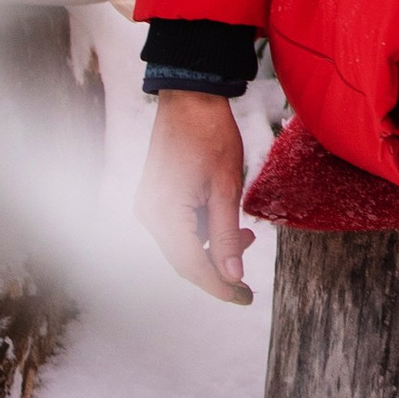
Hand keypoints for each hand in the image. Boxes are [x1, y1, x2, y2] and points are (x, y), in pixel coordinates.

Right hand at [136, 89, 250, 303]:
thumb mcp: (227, 188)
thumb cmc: (210, 136)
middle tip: (249, 273)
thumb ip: (228, 236)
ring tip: (245, 233)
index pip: (192, 266)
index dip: (219, 287)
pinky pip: (178, 229)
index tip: (243, 298)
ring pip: (183, 246)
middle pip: (184, 260)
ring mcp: (148, 205)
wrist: (190, 99)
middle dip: (218, 268)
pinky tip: (225, 222)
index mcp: (164, 213)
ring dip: (213, 248)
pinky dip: (203, 233)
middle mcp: (149, 214)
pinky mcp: (155, 198)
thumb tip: (232, 276)